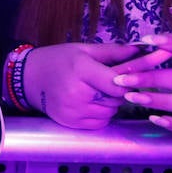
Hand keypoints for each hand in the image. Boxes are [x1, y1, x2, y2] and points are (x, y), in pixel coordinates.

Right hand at [23, 43, 142, 129]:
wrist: (29, 78)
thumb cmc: (58, 60)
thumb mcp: (83, 50)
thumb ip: (114, 52)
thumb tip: (141, 50)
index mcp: (81, 70)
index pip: (117, 84)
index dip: (128, 82)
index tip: (129, 77)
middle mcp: (77, 93)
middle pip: (116, 99)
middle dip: (118, 91)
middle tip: (108, 81)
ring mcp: (74, 110)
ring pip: (110, 112)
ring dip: (110, 103)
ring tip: (96, 91)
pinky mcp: (72, 123)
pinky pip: (100, 122)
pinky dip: (101, 114)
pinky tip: (90, 102)